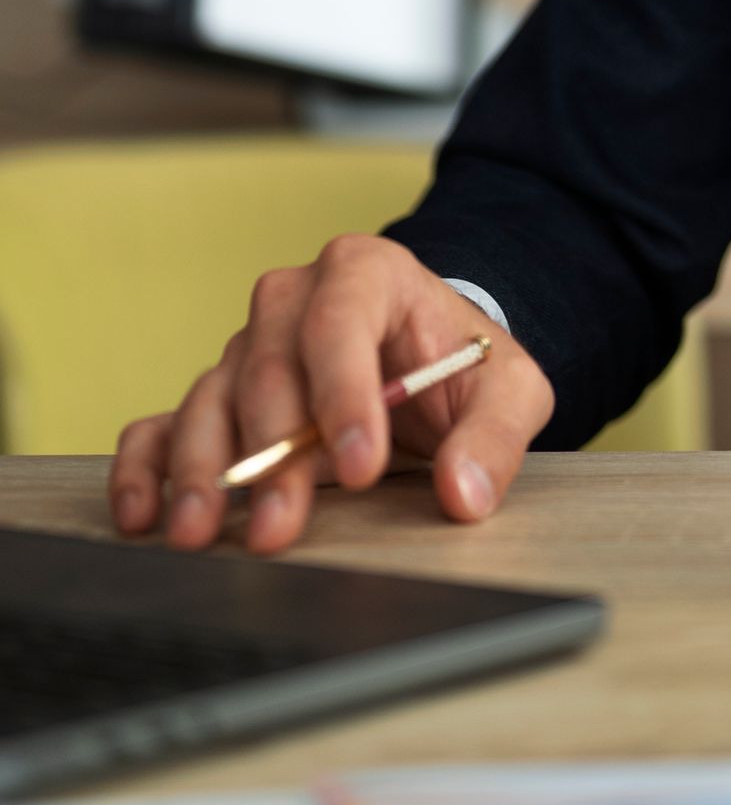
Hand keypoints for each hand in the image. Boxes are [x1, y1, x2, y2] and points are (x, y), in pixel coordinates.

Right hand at [108, 236, 553, 556]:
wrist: (432, 358)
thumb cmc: (464, 366)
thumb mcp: (510, 389)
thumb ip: (495, 436)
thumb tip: (464, 494)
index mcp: (367, 272)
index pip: (342, 320)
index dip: (345, 393)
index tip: (359, 466)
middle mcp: (294, 299)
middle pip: (269, 368)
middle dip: (274, 453)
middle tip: (278, 526)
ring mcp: (247, 346)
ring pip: (212, 399)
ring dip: (203, 469)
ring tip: (199, 532)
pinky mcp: (218, 394)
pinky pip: (165, 421)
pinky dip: (149, 466)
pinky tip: (145, 513)